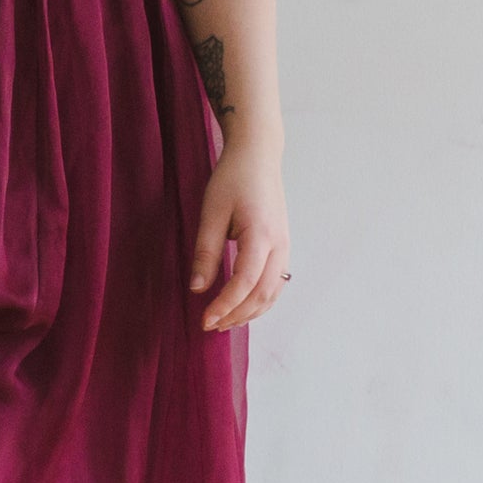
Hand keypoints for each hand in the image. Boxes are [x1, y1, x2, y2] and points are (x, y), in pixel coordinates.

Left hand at [189, 142, 291, 332]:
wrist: (258, 156)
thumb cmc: (233, 179)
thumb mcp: (211, 213)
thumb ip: (205, 252)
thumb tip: (198, 289)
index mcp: (261, 235)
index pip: (245, 282)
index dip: (225, 305)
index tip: (205, 319)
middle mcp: (279, 245)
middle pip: (262, 294)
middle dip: (236, 315)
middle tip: (210, 326)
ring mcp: (285, 247)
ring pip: (273, 293)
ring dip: (250, 313)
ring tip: (224, 322)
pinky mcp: (283, 247)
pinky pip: (276, 284)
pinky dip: (261, 301)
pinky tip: (242, 307)